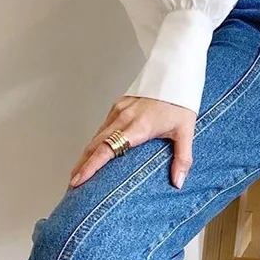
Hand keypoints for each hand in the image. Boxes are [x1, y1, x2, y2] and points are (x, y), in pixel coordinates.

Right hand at [69, 96, 195, 188]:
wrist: (176, 75)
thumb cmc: (181, 103)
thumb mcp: (186, 132)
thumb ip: (183, 159)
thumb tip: (178, 183)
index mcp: (138, 126)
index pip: (107, 149)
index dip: (91, 166)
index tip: (79, 179)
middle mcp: (124, 118)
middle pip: (95, 145)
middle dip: (82, 166)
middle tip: (74, 185)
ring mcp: (119, 110)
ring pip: (96, 136)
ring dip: (85, 155)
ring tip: (79, 173)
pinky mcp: (119, 106)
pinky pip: (102, 127)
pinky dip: (94, 142)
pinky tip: (92, 154)